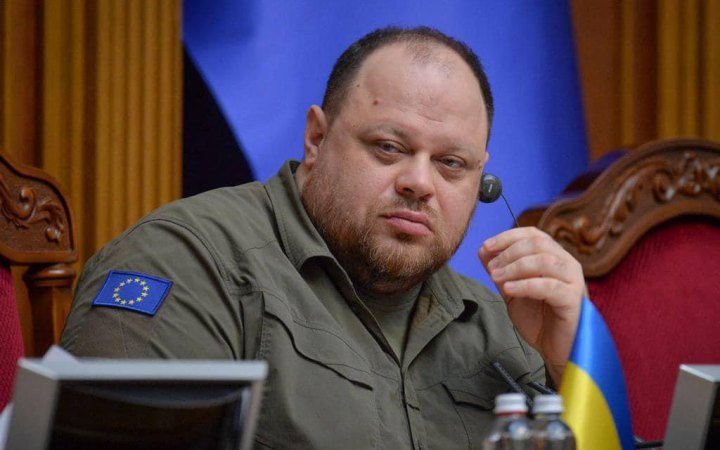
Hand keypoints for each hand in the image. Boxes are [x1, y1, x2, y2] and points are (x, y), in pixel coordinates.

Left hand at [478, 227, 583, 384]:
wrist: (556, 350)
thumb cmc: (540, 320)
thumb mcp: (513, 291)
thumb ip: (501, 271)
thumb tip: (483, 250)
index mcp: (554, 258)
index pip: (533, 235)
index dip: (508, 237)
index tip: (486, 246)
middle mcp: (567, 264)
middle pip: (538, 244)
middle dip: (509, 252)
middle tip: (491, 268)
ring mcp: (573, 281)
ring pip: (544, 261)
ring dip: (515, 267)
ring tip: (496, 278)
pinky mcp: (573, 300)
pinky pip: (549, 286)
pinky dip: (525, 284)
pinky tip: (509, 289)